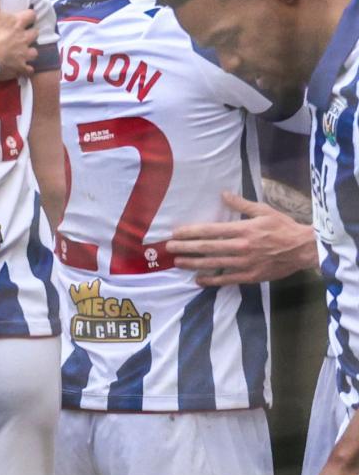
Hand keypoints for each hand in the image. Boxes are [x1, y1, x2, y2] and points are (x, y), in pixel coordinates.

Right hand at [0, 0, 38, 79]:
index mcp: (18, 22)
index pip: (32, 15)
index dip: (28, 16)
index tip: (24, 17)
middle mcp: (25, 37)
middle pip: (35, 34)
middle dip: (30, 34)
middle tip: (21, 34)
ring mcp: (23, 54)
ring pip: (34, 52)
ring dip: (30, 51)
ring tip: (22, 52)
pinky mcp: (19, 68)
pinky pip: (28, 70)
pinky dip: (25, 69)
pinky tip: (21, 69)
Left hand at [166, 191, 317, 284]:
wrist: (305, 249)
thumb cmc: (284, 227)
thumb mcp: (264, 210)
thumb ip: (241, 204)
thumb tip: (223, 194)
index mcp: (243, 229)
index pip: (211, 230)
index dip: (191, 232)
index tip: (176, 232)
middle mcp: (241, 246)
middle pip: (208, 248)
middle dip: (186, 247)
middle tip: (169, 247)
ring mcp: (245, 263)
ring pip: (214, 264)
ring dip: (193, 263)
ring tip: (178, 262)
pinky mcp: (251, 276)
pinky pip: (227, 279)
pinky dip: (212, 280)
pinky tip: (198, 280)